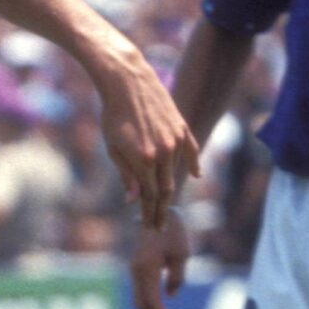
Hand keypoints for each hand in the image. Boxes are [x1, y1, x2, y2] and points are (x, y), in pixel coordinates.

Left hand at [93, 56, 202, 226]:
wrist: (128, 83)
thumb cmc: (113, 115)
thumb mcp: (113, 147)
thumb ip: (126, 174)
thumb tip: (134, 200)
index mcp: (143, 160)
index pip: (149, 196)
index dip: (149, 213)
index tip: (149, 226)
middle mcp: (163, 153)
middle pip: (165, 190)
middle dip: (160, 210)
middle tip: (158, 226)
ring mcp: (176, 140)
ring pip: (176, 173)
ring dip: (171, 191)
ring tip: (165, 206)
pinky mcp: (182, 128)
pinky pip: (191, 152)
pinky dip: (193, 165)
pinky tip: (195, 176)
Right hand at [128, 210, 190, 308]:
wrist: (156, 210)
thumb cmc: (172, 230)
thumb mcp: (182, 253)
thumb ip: (177, 277)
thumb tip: (170, 296)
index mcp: (145, 268)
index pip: (153, 301)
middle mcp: (136, 271)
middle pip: (142, 304)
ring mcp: (134, 270)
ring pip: (139, 299)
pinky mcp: (137, 268)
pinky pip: (141, 291)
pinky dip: (148, 305)